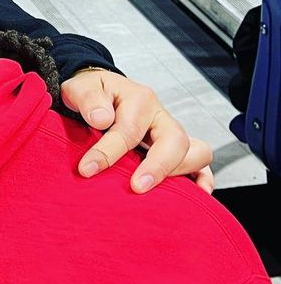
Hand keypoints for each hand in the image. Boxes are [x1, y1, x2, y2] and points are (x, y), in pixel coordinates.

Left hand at [62, 68, 214, 193]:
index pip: (129, 130)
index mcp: (140, 99)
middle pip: (175, 141)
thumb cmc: (91, 93)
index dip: (107, 153)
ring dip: (179, 173)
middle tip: (136, 187)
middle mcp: (161, 117)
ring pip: (196, 152)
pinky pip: (201, 165)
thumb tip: (102, 118)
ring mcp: (172, 134)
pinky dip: (202, 180)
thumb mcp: (81, 88)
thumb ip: (88, 100)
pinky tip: (195, 195)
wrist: (99, 93)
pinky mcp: (176, 150)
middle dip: (157, 166)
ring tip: (159, 194)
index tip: (87, 170)